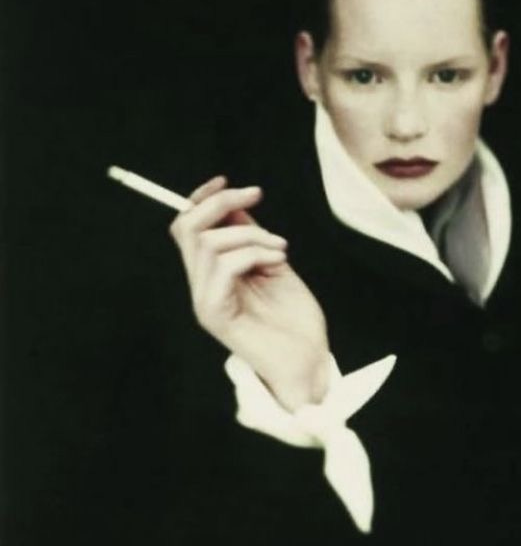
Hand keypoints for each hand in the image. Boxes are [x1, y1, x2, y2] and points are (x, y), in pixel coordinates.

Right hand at [169, 175, 329, 410]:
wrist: (309, 363)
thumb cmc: (295, 320)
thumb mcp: (274, 265)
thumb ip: (251, 238)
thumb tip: (236, 204)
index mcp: (211, 275)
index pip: (186, 227)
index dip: (203, 198)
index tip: (231, 183)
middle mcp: (201, 287)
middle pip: (188, 227)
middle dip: (222, 203)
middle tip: (256, 198)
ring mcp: (205, 301)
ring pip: (209, 242)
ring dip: (251, 234)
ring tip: (280, 249)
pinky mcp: (216, 315)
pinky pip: (224, 266)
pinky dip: (254, 252)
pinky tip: (278, 261)